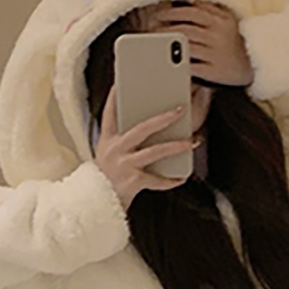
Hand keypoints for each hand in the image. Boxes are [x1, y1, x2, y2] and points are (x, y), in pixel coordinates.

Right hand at [92, 88, 197, 209]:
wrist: (97, 205)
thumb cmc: (106, 179)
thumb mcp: (107, 155)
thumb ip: (122, 139)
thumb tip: (150, 126)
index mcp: (107, 141)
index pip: (110, 113)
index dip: (116, 97)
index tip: (123, 83)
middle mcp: (114, 150)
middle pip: (142, 129)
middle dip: (163, 118)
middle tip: (180, 110)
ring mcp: (124, 165)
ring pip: (155, 151)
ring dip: (175, 146)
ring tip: (191, 141)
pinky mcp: (132, 182)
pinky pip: (157, 180)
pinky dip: (170, 180)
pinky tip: (181, 177)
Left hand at [147, 0, 254, 86]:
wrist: (254, 64)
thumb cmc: (237, 41)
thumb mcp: (227, 19)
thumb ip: (210, 9)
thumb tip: (190, 1)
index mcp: (219, 20)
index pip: (191, 12)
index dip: (172, 13)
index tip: (158, 15)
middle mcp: (217, 35)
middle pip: (185, 29)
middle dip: (165, 29)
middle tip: (151, 30)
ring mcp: (215, 53)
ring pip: (186, 46)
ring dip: (168, 45)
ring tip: (156, 45)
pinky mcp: (213, 71)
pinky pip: (192, 66)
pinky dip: (179, 64)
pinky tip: (168, 62)